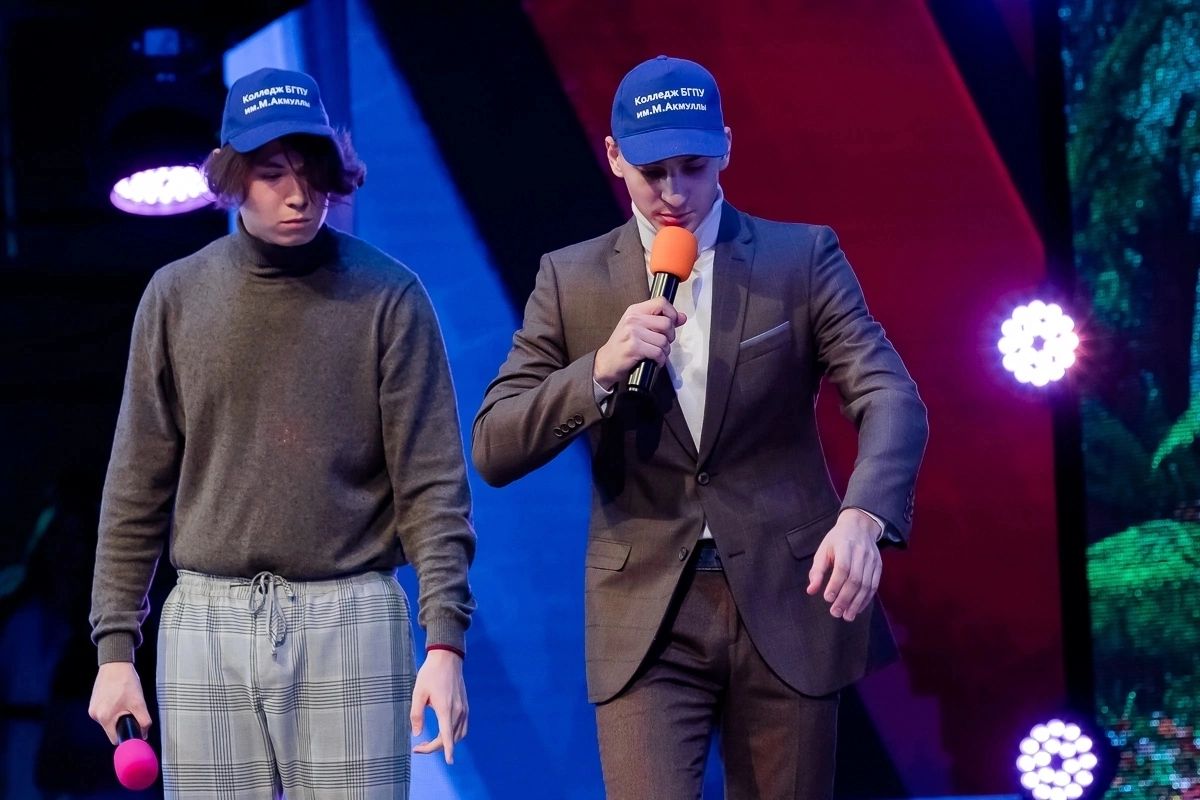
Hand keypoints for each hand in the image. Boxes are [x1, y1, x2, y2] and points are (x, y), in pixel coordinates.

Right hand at [89, 662, 151, 744]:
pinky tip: (118, 698)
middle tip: (130, 709)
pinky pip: (106, 712)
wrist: (116, 665)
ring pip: (109, 721)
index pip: (115, 739)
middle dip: (123, 722)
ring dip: (118, 715)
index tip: (133, 730)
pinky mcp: (93, 703)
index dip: (126, 735)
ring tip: (124, 701)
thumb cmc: (125, 680)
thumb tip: (144, 734)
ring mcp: (93, 709)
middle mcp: (95, 715)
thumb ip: (144, 721)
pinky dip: (113, 708)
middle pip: (112, 729)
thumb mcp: (139, 703)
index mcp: (105, 717)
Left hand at [410, 649, 467, 763]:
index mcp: (445, 708)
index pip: (447, 735)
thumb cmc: (430, 674)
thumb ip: (416, 714)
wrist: (448, 658)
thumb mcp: (418, 693)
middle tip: (418, 747)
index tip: (449, 762)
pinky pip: (462, 727)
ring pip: (459, 734)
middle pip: (450, 738)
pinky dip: (454, 735)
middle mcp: (458, 711)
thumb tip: (416, 733)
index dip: (448, 750)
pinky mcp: (465, 705)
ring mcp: (464, 708)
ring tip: (429, 743)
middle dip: (435, 747)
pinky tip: (443, 733)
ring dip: (446, 742)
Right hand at [593, 297, 687, 389]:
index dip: (672, 313)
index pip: (661, 302)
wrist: (606, 362)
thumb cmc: (623, 345)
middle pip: (666, 323)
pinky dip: (660, 360)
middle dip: (670, 337)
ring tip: (656, 354)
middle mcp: (633, 319)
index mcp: (635, 310)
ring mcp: (633, 333)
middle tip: (662, 343)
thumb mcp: (639, 328)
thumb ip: (660, 321)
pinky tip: (654, 361)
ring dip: (664, 351)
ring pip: (664, 340)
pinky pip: (658, 352)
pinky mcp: (634, 347)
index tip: (672, 323)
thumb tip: (682, 317)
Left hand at [805, 509, 882, 621]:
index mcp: (845, 546)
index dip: (835, 584)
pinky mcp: (879, 566)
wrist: (860, 526)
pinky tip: (858, 609)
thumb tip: (811, 591)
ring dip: (857, 603)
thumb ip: (817, 570)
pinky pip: (874, 586)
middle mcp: (861, 553)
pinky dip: (866, 599)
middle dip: (845, 598)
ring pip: (866, 585)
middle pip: (855, 579)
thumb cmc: (837, 540)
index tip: (827, 598)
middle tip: (836, 613)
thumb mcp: (823, 550)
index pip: (842, 568)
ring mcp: (872, 560)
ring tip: (847, 616)